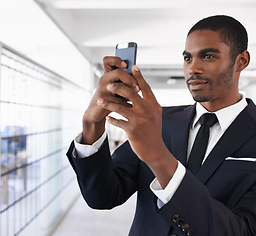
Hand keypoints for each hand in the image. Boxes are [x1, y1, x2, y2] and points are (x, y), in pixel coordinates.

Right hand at [82, 56, 139, 143]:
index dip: (116, 60)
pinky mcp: (103, 100)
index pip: (107, 60)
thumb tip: (138, 74)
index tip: (126, 64)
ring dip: (129, 90)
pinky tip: (130, 105)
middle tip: (137, 86)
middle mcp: (103, 79)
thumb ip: (124, 79)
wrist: (96, 112)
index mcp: (108, 74)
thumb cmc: (110, 98)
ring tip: (135, 95)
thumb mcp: (117, 87)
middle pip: (118, 73)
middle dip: (130, 79)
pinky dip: (126, 103)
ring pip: (118, 87)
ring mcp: (102, 90)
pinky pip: (118, 100)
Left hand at [97, 65, 177, 187]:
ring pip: (120, 107)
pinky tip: (108, 118)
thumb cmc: (153, 131)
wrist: (154, 150)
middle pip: (131, 93)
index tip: (132, 67)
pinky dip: (112, 119)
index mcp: (154, 105)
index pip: (146, 88)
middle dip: (118, 87)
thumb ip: (148, 103)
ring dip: (108, 103)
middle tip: (109, 86)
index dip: (139, 77)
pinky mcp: (132, 130)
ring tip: (100, 101)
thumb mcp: (155, 115)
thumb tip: (139, 90)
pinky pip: (117, 121)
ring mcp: (140, 120)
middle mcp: (148, 111)